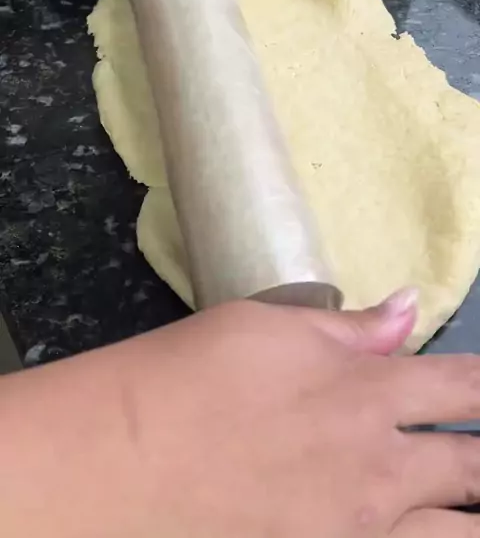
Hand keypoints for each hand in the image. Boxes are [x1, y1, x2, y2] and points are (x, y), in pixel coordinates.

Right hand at [117, 297, 479, 537]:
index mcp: (371, 393)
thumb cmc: (200, 370)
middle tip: (477, 457)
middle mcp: (381, 470)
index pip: (464, 386)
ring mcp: (356, 530)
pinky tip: (423, 528)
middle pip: (473, 467)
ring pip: (452, 535)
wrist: (130, 457)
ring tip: (465, 499)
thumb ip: (351, 328)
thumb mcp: (274, 327)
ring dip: (468, 511)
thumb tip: (410, 306)